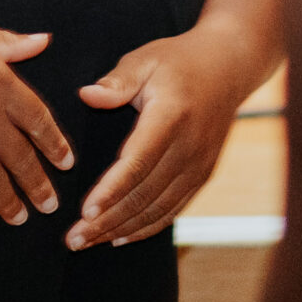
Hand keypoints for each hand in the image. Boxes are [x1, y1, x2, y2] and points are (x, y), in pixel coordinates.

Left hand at [66, 19, 261, 250]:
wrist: (228, 67)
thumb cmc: (178, 61)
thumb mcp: (145, 59)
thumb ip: (117, 81)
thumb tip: (87, 95)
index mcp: (171, 117)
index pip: (138, 162)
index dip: (111, 190)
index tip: (85, 212)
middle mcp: (188, 147)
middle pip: (144, 194)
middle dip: (107, 220)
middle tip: (73, 239)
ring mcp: (199, 165)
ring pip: (157, 209)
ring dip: (122, 230)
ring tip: (88, 242)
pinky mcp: (202, 175)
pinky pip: (173, 210)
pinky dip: (146, 228)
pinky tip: (120, 237)